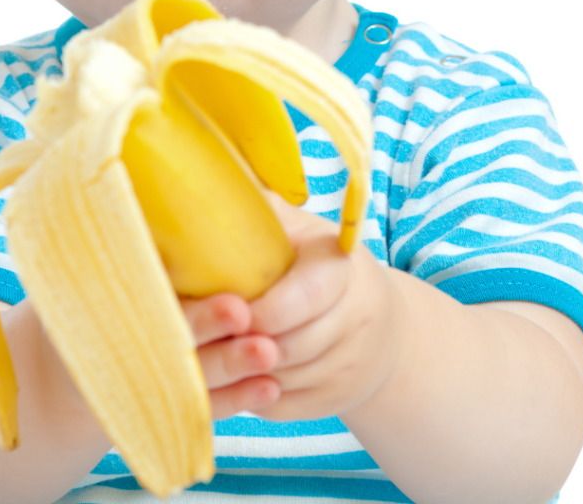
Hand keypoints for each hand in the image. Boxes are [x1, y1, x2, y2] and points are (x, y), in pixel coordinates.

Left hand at [182, 196, 404, 421]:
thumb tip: (205, 175)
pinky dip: (250, 394)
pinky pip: (280, 408)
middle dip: (243, 343)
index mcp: (343, 270)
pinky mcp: (334, 403)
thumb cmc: (317, 263)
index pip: (303, 299)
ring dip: (242, 370)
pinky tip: (231, 374)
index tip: (228, 307)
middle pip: (289, 346)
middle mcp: (356, 321)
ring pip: (282, 380)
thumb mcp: (299, 228)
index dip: (261, 310)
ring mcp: (349, 368)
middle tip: (207, 333)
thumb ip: (260, 211)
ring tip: (212, 349)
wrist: (378, 323)